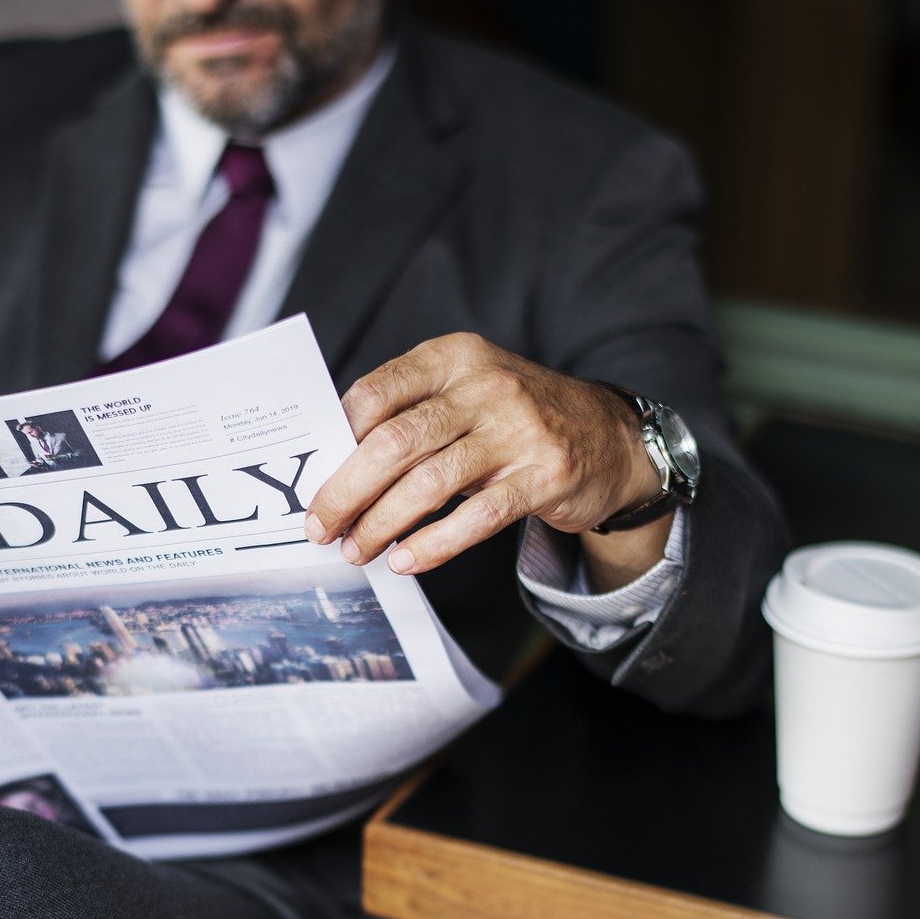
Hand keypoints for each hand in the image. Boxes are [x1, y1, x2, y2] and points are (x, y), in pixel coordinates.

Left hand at [304, 334, 667, 588]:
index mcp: (453, 357)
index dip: (335, 439)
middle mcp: (485, 386)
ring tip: (356, 551)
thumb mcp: (466, 392)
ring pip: (429, 484)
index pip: (376, 392)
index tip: (309, 480)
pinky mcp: (542, 478)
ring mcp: (517, 432)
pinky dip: (432, 545)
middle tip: (320, 528)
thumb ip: (410, 414)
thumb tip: (334, 466)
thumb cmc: (515, 419)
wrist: (610, 437)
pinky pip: (476, 518)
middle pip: (394, 443)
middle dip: (345, 491)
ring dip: (381, 524)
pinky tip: (405, 561)